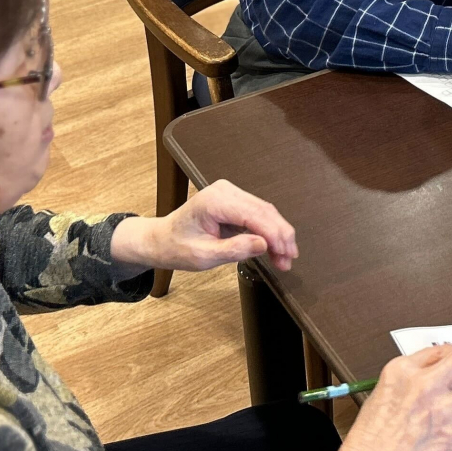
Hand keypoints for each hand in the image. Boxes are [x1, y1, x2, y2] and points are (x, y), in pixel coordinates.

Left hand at [107, 179, 297, 272]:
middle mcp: (225, 191)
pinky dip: (269, 231)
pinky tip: (276, 247)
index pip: (254, 215)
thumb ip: (234, 249)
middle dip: (281, 236)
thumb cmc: (177, 247)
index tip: (286, 255)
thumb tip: (264, 245)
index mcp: (215, 201)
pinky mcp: (234, 200)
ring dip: (278, 234)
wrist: (161, 240)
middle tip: (290, 260)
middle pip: (264, 211)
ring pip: (265, 211)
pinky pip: (258, 213)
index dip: (275, 235)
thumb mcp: (204, 256)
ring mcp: (230, 193)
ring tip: (285, 258)